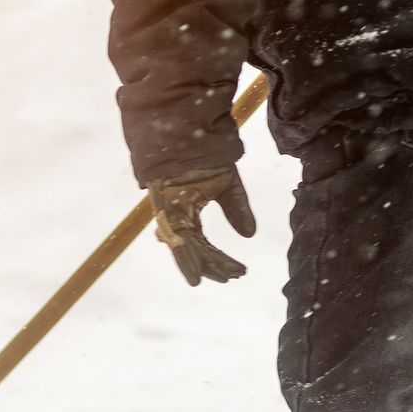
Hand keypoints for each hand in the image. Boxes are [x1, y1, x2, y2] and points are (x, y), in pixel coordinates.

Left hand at [147, 166, 256, 285]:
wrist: (191, 130)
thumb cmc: (206, 155)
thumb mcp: (228, 185)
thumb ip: (236, 209)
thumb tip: (250, 235)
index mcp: (188, 211)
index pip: (202, 243)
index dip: (216, 259)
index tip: (236, 273)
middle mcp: (175, 215)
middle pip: (193, 248)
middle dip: (210, 265)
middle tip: (228, 279)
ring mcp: (167, 211)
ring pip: (182, 246)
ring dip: (197, 264)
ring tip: (211, 281)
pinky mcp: (162, 206)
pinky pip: (172, 234)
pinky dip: (182, 255)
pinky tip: (194, 271)